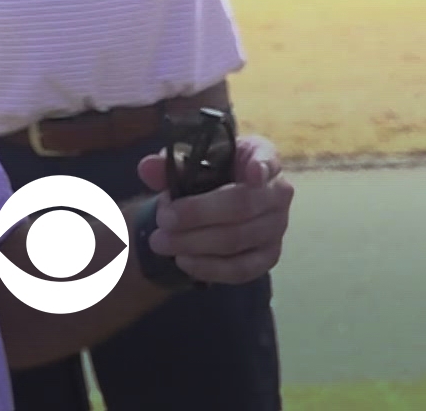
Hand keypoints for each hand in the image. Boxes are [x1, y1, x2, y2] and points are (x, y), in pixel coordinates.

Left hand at [135, 134, 292, 284]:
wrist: (219, 205)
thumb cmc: (210, 177)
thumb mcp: (192, 165)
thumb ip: (170, 166)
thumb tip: (147, 167)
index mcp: (261, 156)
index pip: (268, 159)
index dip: (262, 166)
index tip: (251, 172)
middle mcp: (278, 191)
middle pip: (242, 205)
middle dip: (197, 214)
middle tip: (162, 219)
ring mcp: (277, 227)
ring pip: (237, 239)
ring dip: (195, 243)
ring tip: (161, 242)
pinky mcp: (268, 257)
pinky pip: (241, 268)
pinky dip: (209, 267)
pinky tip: (184, 261)